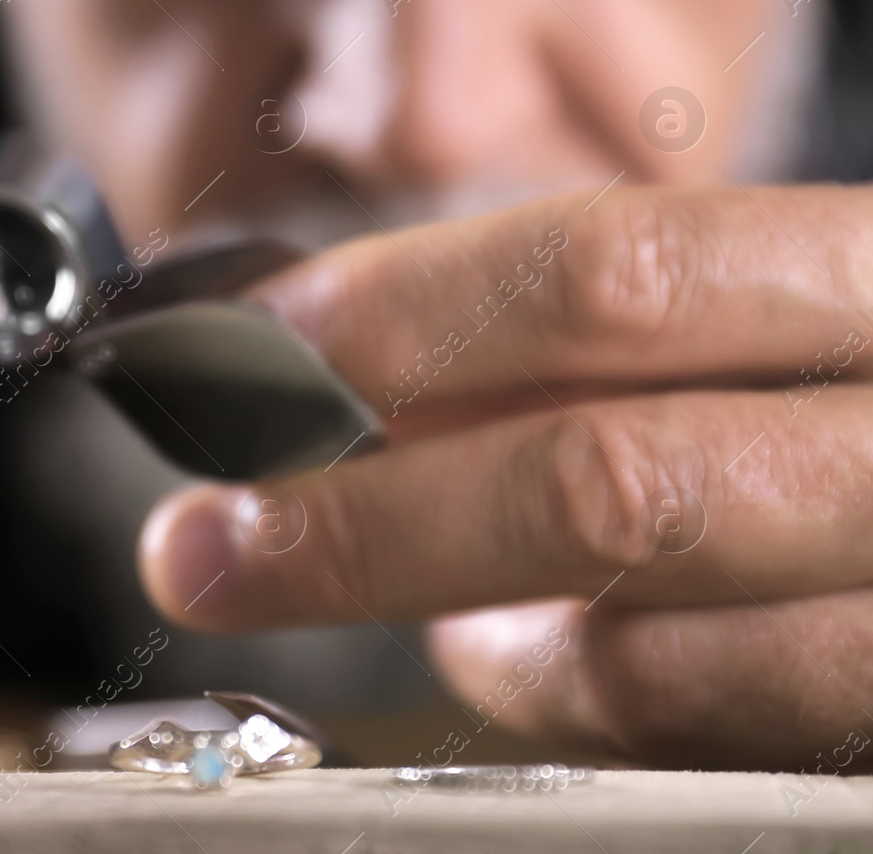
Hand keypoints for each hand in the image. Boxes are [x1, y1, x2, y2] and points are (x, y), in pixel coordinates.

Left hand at [139, 183, 872, 768]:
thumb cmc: (861, 389)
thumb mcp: (781, 314)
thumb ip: (602, 335)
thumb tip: (359, 363)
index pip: (623, 271)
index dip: (407, 311)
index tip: (252, 349)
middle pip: (609, 478)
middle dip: (363, 517)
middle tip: (202, 545)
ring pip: (653, 655)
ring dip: (471, 632)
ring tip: (397, 599)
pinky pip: (706, 739)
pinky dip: (566, 698)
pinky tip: (513, 651)